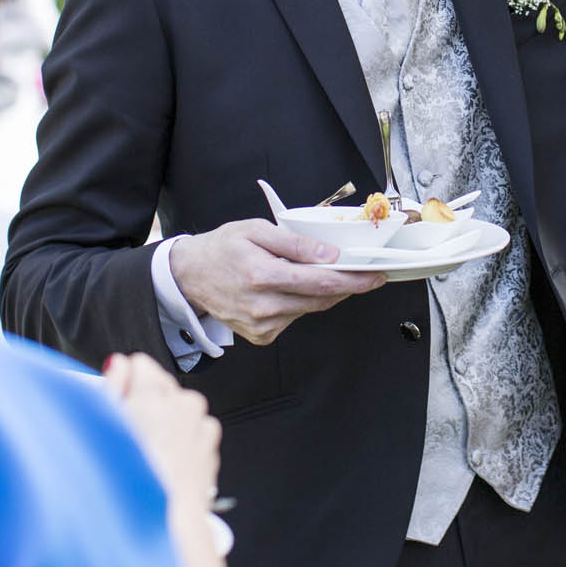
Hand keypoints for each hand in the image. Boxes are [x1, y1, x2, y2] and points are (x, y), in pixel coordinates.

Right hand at [105, 352, 220, 514]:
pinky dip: (183, 440)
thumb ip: (113, 387)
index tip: (120, 403)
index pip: (139, 363)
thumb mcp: (106, 428)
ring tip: (147, 453)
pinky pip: (194, 430)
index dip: (125, 383)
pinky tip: (165, 462)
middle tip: (130, 434)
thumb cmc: (131, 480)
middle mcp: (183, 402)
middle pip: (161, 385)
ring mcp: (201, 422)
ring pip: (179, 408)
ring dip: (166, 422)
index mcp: (154, 393)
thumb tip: (118, 365)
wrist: (165, 521)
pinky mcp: (211, 443)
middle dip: (147, 402)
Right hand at [169, 218, 386, 344]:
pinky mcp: (261, 336)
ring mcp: (262, 325)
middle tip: (365, 273)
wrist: (190, 275)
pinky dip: (301, 303)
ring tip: (318, 273)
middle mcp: (263, 306)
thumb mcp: (256, 230)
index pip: (320, 282)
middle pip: (321, 299)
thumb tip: (328, 255)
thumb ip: (294, 242)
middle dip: (347, 286)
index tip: (376, 276)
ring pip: (310, 310)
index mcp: (262, 276)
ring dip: (323, 293)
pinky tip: (289, 289)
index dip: (353, 280)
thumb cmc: (222, 248)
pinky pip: (294, 318)